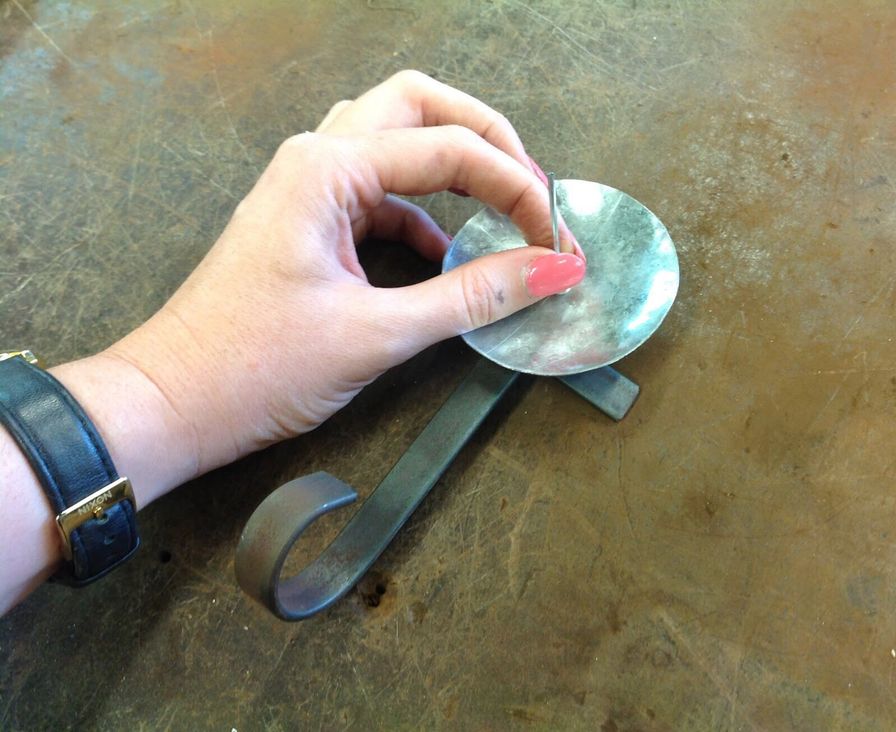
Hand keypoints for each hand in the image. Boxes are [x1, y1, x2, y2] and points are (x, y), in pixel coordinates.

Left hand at [105, 70, 585, 487]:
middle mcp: (316, 160)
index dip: (517, 190)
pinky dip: (424, 214)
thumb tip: (551, 270)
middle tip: (533, 188)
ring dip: (454, 164)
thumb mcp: (377, 333)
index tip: (557, 239)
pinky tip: (450, 255)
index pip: (449, 150)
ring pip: (396, 140)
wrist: (172, 404)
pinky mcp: (309, 223)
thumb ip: (472, 297)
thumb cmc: (253, 368)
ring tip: (505, 208)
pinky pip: (380, 195)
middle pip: (419, 106)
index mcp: (326, 169)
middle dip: (486, 138)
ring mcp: (308, 188)